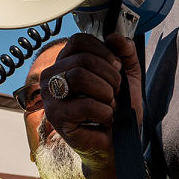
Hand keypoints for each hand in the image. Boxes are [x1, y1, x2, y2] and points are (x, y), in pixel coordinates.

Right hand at [39, 33, 143, 178]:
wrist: (118, 142)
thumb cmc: (117, 109)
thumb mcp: (128, 75)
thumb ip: (125, 52)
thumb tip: (115, 36)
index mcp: (66, 63)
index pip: (79, 41)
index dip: (103, 52)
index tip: (116, 68)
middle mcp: (52, 77)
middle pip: (82, 59)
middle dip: (109, 76)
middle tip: (115, 91)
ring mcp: (50, 97)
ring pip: (79, 76)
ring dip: (106, 92)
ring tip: (109, 104)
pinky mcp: (56, 118)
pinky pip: (85, 105)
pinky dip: (104, 112)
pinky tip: (104, 119)